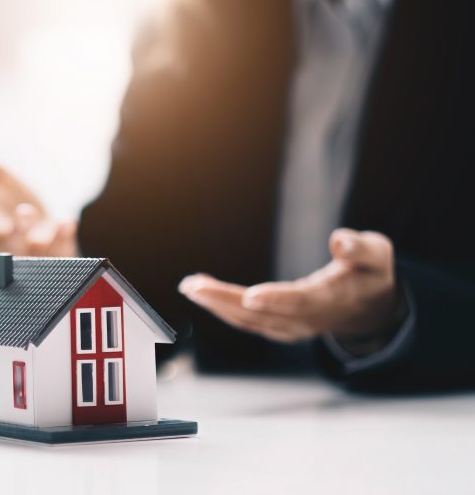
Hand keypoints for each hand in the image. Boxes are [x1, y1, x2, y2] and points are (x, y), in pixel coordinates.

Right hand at [0, 136, 77, 261]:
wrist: (45, 234)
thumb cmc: (6, 203)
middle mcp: (0, 238)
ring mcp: (28, 247)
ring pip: (23, 243)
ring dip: (24, 227)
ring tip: (24, 211)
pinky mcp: (57, 250)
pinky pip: (61, 244)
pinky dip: (63, 233)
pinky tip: (67, 221)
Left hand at [178, 228, 405, 352]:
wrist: (370, 309)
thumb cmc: (371, 273)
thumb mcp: (376, 254)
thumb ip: (361, 247)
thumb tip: (341, 239)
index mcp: (330, 300)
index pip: (300, 301)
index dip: (276, 299)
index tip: (250, 296)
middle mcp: (306, 320)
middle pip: (262, 313)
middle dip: (225, 300)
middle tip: (193, 286)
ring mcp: (290, 328)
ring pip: (247, 320)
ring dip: (215, 304)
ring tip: (189, 286)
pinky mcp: (277, 327)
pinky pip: (245, 321)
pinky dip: (221, 307)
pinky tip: (201, 292)